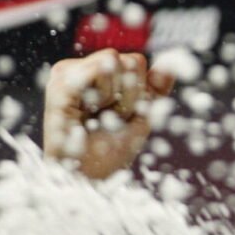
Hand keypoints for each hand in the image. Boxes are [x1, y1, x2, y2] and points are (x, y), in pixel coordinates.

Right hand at [44, 50, 175, 179]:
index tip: (123, 114)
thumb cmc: (110, 151)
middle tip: (110, 117)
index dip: (141, 92)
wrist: (87, 175)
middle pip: (130, 59)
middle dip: (132, 93)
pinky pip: (101, 68)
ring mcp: (69, 71)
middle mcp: (83, 69)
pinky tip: (87, 112)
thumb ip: (155, 89)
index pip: (137, 61)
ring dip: (118, 97)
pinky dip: (104, 94)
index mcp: (100, 75)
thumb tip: (172, 63)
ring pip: (116, 60)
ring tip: (97, 116)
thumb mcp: (142, 116)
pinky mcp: (61, 78)